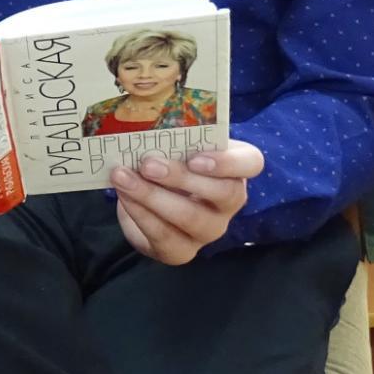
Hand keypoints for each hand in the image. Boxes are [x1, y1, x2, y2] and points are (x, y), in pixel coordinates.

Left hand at [110, 140, 264, 265]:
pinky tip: (124, 196)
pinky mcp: (182, 251)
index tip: (195, 158)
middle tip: (147, 164)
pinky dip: (140, 214)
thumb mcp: (175, 145)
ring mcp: (209, 229)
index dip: (227, 162)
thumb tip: (143, 123)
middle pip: (222, 193)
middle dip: (180, 177)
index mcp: (235, 168)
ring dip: (152, 196)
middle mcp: (229, 202)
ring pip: (190, 217)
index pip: (250, 163)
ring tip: (123, 177)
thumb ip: (171, 136)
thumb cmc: (169, 160)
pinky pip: (165, 236)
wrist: (150, 200)